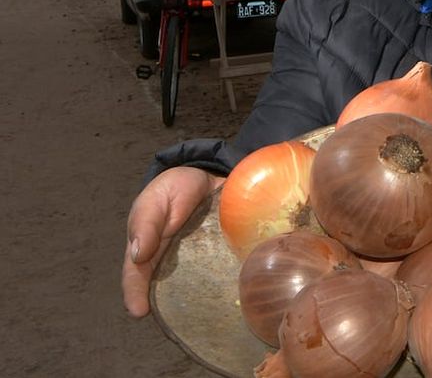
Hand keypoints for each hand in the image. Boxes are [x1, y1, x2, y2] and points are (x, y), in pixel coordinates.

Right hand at [121, 167, 224, 316]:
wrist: (206, 175)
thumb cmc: (173, 189)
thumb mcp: (157, 200)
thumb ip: (146, 224)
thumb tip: (138, 254)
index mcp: (147, 248)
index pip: (136, 276)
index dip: (134, 295)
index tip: (138, 312)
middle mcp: (169, 261)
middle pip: (165, 289)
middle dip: (168, 307)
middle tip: (176, 323)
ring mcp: (194, 261)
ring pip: (192, 286)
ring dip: (197, 301)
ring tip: (204, 317)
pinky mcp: (216, 256)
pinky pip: (217, 273)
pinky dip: (222, 284)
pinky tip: (231, 293)